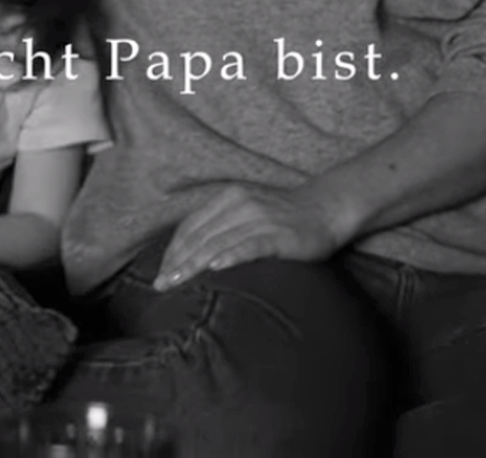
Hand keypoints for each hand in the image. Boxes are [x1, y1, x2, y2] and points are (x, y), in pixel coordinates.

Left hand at [153, 182, 355, 291]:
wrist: (325, 209)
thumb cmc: (282, 217)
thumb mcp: (246, 214)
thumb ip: (221, 227)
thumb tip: (191, 255)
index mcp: (228, 199)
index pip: (191, 226)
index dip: (173, 251)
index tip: (160, 273)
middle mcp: (240, 205)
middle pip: (200, 236)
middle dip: (178, 262)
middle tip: (161, 286)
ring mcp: (260, 218)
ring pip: (219, 242)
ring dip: (195, 264)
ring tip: (178, 283)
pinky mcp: (279, 234)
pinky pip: (250, 245)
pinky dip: (231, 256)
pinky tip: (216, 268)